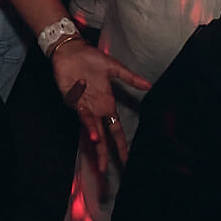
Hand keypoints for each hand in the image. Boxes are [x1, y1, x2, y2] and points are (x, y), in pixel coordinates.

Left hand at [51, 38, 151, 173]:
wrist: (71, 50)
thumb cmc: (91, 58)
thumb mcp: (114, 68)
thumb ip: (130, 78)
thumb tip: (149, 85)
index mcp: (106, 103)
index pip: (115, 129)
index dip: (120, 144)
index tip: (126, 159)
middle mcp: (96, 108)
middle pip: (102, 136)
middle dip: (104, 153)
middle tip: (106, 170)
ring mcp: (84, 105)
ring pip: (91, 128)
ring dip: (96, 141)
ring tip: (100, 152)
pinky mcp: (72, 99)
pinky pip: (82, 113)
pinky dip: (88, 122)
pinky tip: (94, 132)